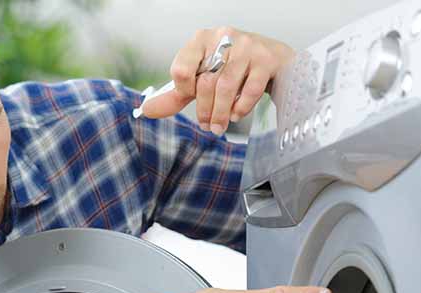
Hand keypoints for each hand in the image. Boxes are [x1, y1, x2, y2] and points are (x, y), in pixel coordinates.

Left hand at [139, 27, 294, 134]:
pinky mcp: (266, 59)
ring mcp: (247, 46)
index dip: (183, 90)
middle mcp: (224, 38)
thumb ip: (176, 95)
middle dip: (204, 110)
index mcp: (201, 40)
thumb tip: (147, 110)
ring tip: (219, 126)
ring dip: (221, 114)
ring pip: (226, 87)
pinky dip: (241, 108)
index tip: (189, 99)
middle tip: (207, 126)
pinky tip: (237, 113)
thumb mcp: (202, 79)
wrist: (273, 60)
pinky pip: (250, 90)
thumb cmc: (232, 69)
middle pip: (205, 83)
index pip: (181, 69)